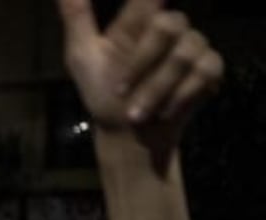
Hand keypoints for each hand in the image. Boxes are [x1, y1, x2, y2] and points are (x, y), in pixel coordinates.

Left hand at [57, 0, 222, 147]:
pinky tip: (165, 111)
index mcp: (136, 21)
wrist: (126, 133)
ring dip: (157, 89)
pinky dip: (181, 96)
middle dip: (142, 64)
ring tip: (137, 114)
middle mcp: (168, 28)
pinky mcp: (209, 68)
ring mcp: (192, 46)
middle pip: (169, 25)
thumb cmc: (102, 93)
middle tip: (121, 92)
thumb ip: (77, 18)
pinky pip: (206, 70)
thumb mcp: (82, 56)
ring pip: (186, 53)